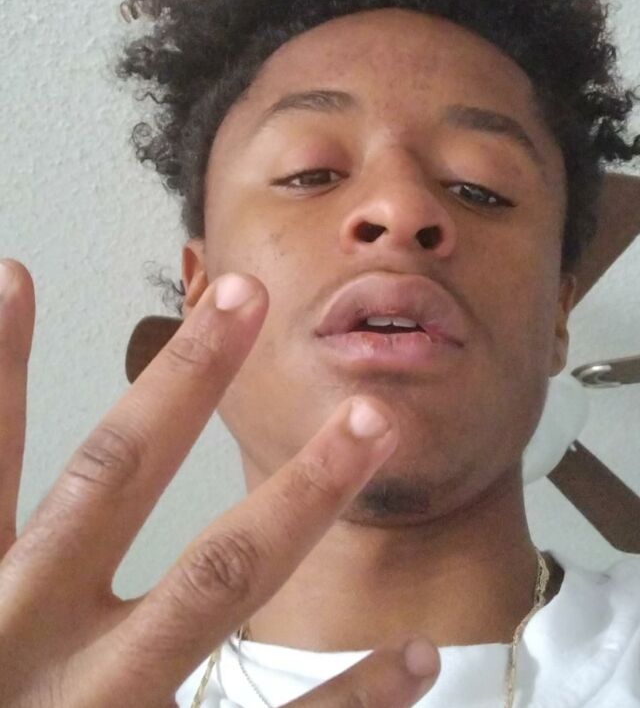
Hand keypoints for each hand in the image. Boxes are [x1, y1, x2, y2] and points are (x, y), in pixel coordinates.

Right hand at [0, 258, 439, 707]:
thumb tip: (1, 489)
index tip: (16, 276)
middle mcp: (34, 648)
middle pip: (112, 481)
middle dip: (180, 382)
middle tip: (244, 295)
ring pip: (215, 582)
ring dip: (301, 493)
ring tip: (371, 422)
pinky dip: (348, 699)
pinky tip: (417, 658)